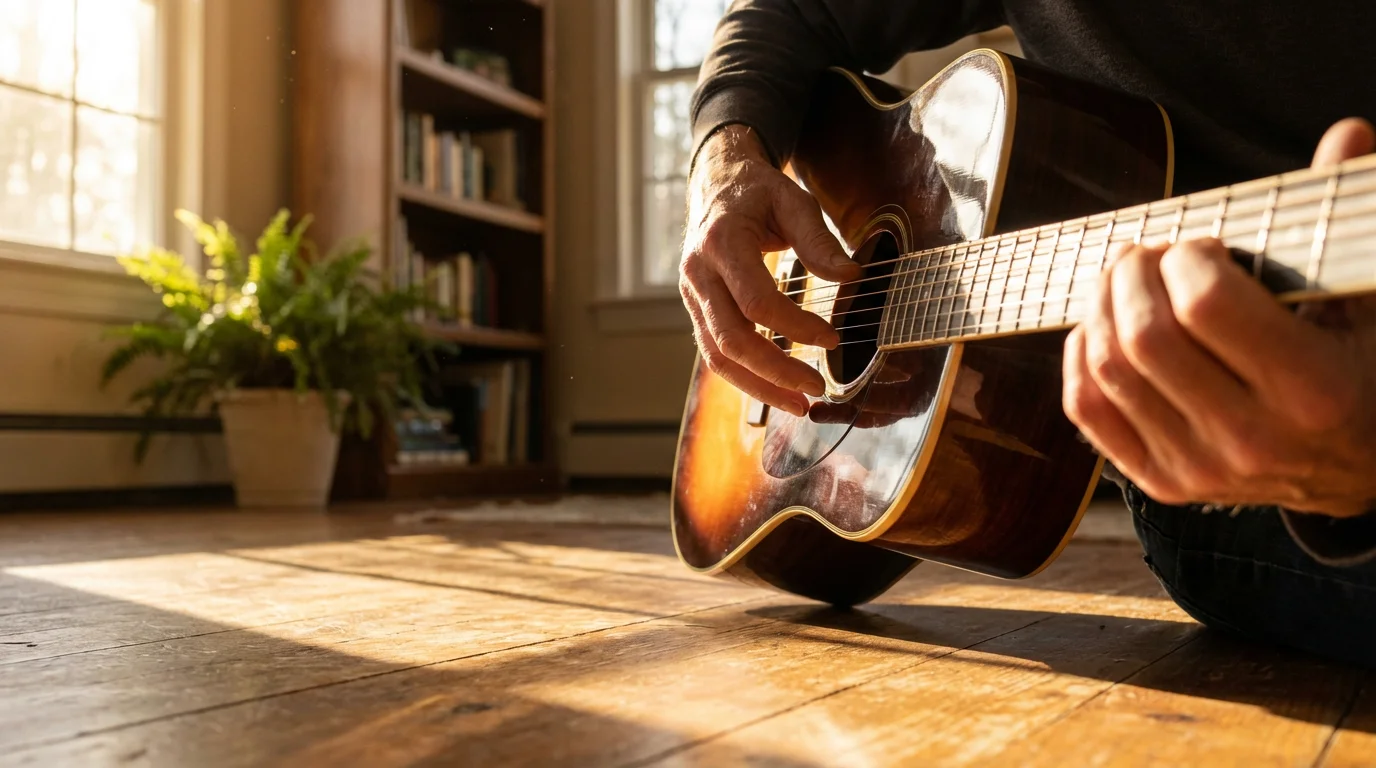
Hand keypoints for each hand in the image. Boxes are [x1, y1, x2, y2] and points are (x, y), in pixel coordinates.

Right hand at [679, 125, 860, 416]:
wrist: (715, 183)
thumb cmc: (757, 192)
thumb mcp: (793, 200)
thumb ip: (819, 240)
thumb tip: (851, 276)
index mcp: (722, 243)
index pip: (756, 301)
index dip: (795, 326)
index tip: (832, 338)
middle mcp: (698, 274)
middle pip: (731, 340)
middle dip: (774, 372)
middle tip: (815, 389)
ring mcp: (691, 295)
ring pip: (717, 356)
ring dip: (758, 387)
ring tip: (798, 404)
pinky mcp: (696, 310)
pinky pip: (715, 352)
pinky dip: (745, 376)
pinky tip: (776, 389)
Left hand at [1063, 118, 1375, 517]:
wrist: (1365, 471)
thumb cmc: (1366, 367)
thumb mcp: (1370, 298)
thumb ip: (1346, 224)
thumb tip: (1346, 135)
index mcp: (1314, 390)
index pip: (1207, 305)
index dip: (1186, 257)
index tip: (1197, 244)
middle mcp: (1252, 438)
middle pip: (1145, 338)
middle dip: (1131, 275)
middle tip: (1144, 252)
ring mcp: (1201, 468)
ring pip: (1109, 370)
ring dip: (1101, 306)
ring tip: (1122, 278)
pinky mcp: (1164, 482)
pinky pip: (1089, 411)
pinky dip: (1080, 356)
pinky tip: (1098, 324)